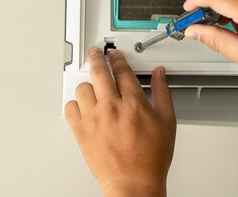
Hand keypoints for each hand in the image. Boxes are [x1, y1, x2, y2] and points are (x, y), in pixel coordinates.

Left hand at [65, 48, 175, 196]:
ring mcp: (94, 119)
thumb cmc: (151, 158)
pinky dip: (75, 105)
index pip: (122, 70)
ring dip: (88, 85)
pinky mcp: (81, 132)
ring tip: (93, 88)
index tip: (115, 55)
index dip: (118, 59)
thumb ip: (162, 93)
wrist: (133, 183)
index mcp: (134, 103)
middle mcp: (111, 108)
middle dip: (97, 58)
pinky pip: (70, 109)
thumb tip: (159, 74)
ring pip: (83, 88)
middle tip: (96, 54)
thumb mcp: (167, 122)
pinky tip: (83, 107)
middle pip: (99, 72)